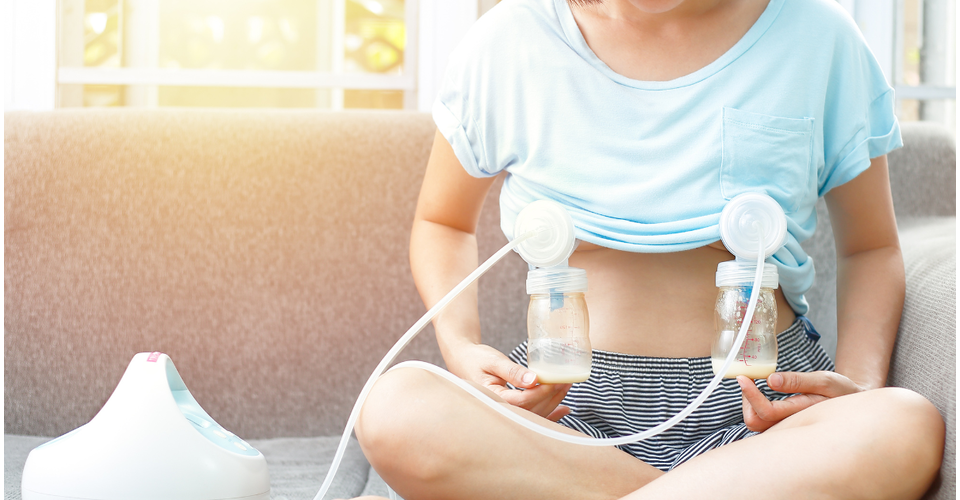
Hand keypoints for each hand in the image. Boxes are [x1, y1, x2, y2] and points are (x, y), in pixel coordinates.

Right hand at [445, 342, 571, 420]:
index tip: (555, 379)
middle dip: (552, 397)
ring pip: (534, 414)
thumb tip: (534, 380)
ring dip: (553, 403)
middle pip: (531, 410)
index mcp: (492, 398)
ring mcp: (505, 411)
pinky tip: (563, 409)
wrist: (463, 359)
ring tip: (566, 388)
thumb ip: (512, 371)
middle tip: (566, 381)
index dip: (542, 391)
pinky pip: (531, 415)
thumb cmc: (475, 358)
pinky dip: (550, 414)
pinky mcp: (510, 408)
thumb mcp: (493, 361)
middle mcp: (499, 409)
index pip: (523, 400)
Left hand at [738, 371, 863, 431]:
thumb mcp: (824, 381)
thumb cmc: (841, 392)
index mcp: (801, 415)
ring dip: (750, 404)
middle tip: (749, 381)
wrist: (853, 406)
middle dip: (747, 401)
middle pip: (755, 422)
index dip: (750, 396)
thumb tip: (771, 380)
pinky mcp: (784, 427)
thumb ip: (798, 381)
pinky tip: (762, 394)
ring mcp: (787, 429)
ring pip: (756, 424)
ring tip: (756, 386)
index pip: (766, 412)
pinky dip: (756, 407)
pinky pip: (762, 422)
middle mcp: (791, 427)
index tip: (743, 378)